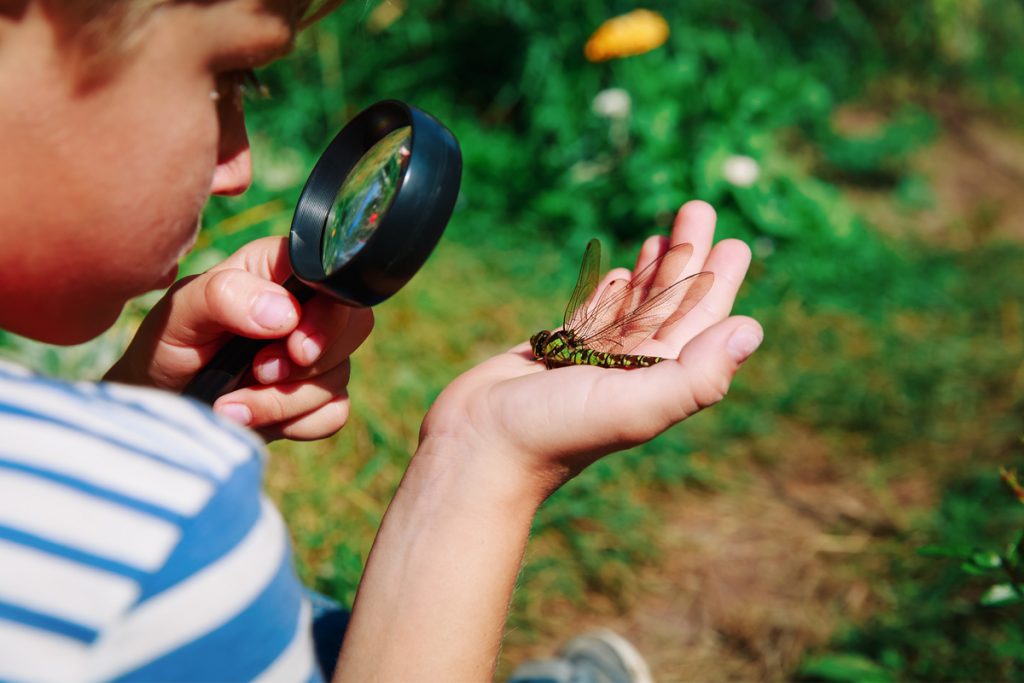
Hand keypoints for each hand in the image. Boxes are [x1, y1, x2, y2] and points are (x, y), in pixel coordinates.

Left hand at [106, 236, 372, 440]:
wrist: (159, 403)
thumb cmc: (168, 344)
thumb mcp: (181, 312)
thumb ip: (226, 297)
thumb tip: (285, 314)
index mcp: (279, 270)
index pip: (333, 274)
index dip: (326, 313)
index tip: (294, 344)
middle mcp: (307, 307)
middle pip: (353, 326)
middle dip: (307, 362)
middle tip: (259, 371)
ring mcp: (317, 354)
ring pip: (339, 377)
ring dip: (283, 401)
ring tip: (231, 404)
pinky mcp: (316, 397)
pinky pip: (333, 413)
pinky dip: (294, 423)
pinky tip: (252, 419)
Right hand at [419, 201, 760, 500]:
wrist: (479, 448)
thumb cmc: (554, 432)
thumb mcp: (636, 404)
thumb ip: (696, 374)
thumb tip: (752, 330)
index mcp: (657, 381)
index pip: (699, 322)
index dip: (719, 282)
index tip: (735, 243)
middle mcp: (631, 371)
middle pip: (670, 304)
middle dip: (687, 259)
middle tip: (699, 209)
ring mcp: (592, 363)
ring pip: (632, 307)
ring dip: (652, 270)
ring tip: (663, 232)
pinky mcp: (554, 355)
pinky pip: (592, 318)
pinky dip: (610, 294)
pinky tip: (621, 274)